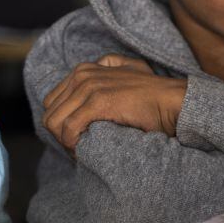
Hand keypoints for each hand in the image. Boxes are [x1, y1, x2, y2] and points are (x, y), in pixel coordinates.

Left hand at [42, 54, 187, 154]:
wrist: (173, 102)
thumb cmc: (151, 98)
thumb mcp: (121, 77)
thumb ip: (100, 79)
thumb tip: (84, 100)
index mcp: (83, 70)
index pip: (52, 103)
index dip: (60, 124)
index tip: (75, 139)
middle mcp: (82, 75)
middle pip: (50, 113)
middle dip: (60, 135)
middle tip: (77, 149)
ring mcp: (89, 86)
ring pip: (55, 123)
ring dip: (65, 143)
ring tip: (81, 152)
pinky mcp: (98, 101)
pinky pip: (69, 129)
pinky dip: (72, 145)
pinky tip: (84, 152)